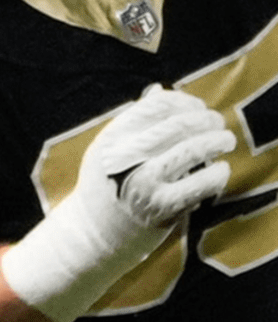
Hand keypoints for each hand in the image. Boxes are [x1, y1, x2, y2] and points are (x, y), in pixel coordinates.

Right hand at [1, 85, 235, 321]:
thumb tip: (158, 90)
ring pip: (191, 150)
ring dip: (215, 141)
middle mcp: (128, 155)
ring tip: (225, 139)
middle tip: (218, 121)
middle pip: (177, 125)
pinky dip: (216, 174)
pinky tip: (221, 170)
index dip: (183, 101)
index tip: (197, 106)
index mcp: (113, 135)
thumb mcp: (109, 147)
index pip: (156, 106)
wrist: (95, 231)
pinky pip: (199, 184)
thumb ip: (134, 120)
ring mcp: (145, 180)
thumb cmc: (105, 183)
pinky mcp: (162, 206)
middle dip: (204, 119)